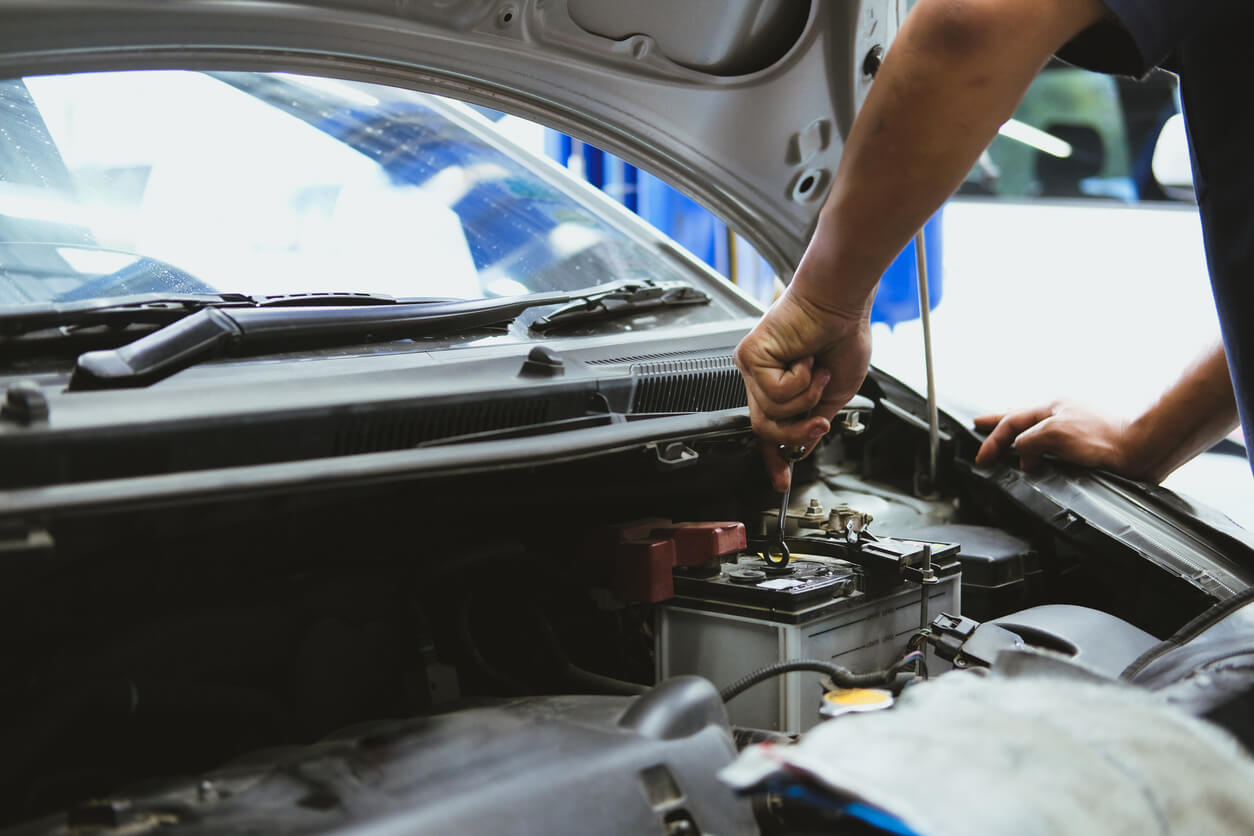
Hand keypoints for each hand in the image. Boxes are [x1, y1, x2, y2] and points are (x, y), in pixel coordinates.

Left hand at [735, 289, 871, 490]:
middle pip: (766, 428)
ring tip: (817, 371)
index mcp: (779, 386)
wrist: (842, 304)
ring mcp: (753, 367)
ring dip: (805, 398)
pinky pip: (774, 393)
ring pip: (771, 413)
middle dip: (795, 434)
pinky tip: (806, 359)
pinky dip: (799, 381)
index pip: (769, 429)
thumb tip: (804, 450)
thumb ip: (815, 422)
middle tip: (819, 425)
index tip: (781, 480)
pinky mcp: (750, 356)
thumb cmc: (842, 336)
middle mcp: (761, 377)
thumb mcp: (835, 393)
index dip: (774, 456)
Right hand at [973, 401, 1141, 475]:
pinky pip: (1051, 444)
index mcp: (1051, 407)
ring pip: (1036, 430)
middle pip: (1021, 417)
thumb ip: (1028, 441)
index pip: (1011, 421)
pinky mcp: (1085, 444)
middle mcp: (1061, 413)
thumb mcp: (1054, 435)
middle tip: (980, 423)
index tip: (981, 459)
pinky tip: (1038, 459)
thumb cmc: (1102, 440)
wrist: (1141, 450)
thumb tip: (1020, 451)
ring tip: (1006, 446)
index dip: (992, 439)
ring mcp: (1073, 427)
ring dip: (1019, 439)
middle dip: (999, 423)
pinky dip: (1037, 450)